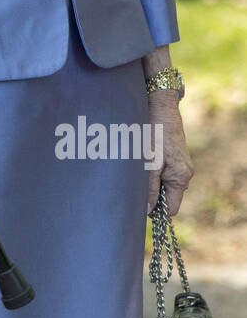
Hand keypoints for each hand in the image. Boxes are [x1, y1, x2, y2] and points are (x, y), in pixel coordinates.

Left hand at [146, 92, 193, 216]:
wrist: (160, 107)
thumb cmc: (156, 133)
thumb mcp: (150, 162)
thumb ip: (150, 187)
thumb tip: (147, 210)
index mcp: (181, 178)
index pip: (171, 208)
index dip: (156, 209)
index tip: (140, 203)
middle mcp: (183, 174)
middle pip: (165, 197)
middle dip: (150, 194)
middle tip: (133, 183)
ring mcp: (179, 166)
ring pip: (161, 184)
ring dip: (148, 181)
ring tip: (136, 168)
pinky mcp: (172, 158)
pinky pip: (160, 173)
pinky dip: (149, 171)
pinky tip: (140, 160)